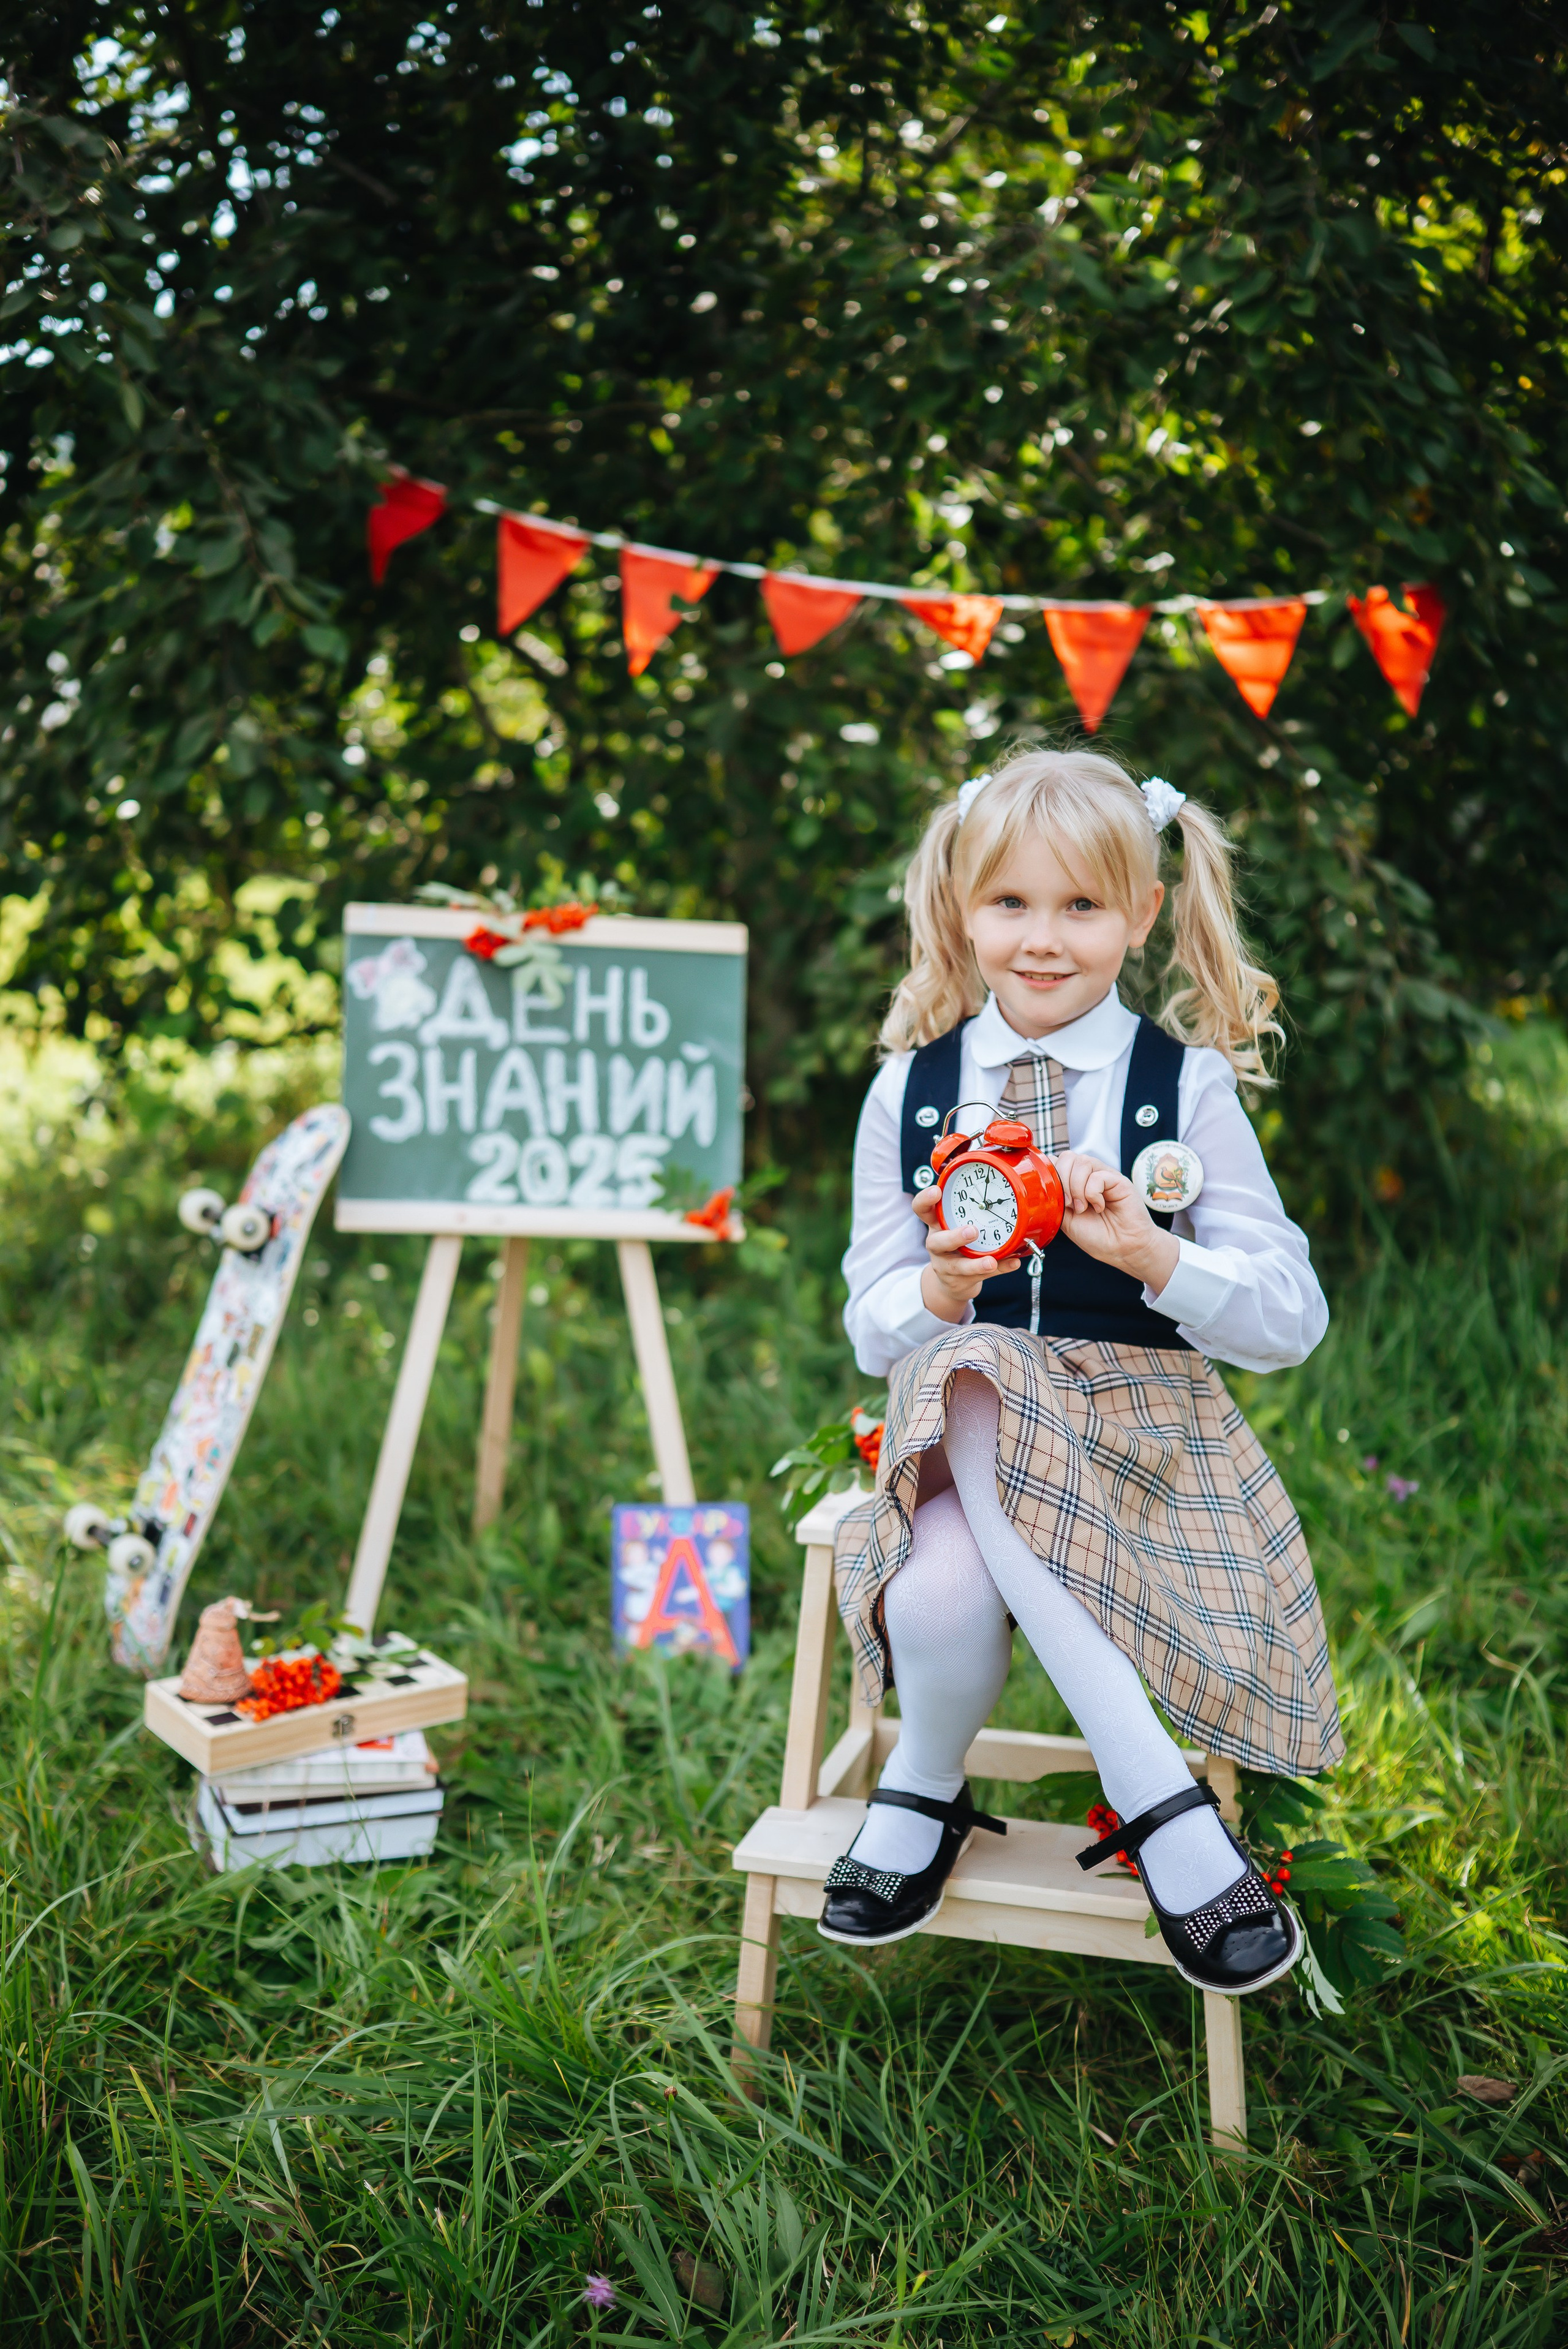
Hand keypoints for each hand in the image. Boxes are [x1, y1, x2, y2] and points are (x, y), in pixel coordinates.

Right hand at [913, 1183, 1022, 1323]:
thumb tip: (1006, 1198)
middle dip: (954, 1237)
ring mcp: (946, 1266)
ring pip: (958, 1266)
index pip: (922, 1210)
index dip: (925, 1200)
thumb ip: (971, 1212)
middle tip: (972, 1231)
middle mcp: (937, 1245)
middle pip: (938, 1242)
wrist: (952, 1281)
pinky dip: (1000, 1268)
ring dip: (975, 1263)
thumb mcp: (955, 1226)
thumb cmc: (956, 1246)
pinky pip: (981, 1276)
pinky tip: (1012, 1263)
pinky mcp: (959, 1281)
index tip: (936, 1191)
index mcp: (936, 1225)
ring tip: (990, 1262)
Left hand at [1054, 1151, 1179, 1292]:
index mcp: (1075, 1183)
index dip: (1051, 1173)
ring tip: (1083, 1208)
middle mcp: (1089, 1176)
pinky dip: (1093, 1194)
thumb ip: (1056, 1198)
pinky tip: (1099, 1207)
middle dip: (1062, 1180)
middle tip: (1069, 1204)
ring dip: (1077, 1188)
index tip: (1053, 1196)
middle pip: (1067, 1157)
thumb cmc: (1096, 1236)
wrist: (1121, 1250)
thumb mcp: (1065, 1219)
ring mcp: (1104, 1176)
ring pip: (1082, 1162)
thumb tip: (1047, 1182)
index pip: (1057, 1160)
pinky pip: (1098, 1176)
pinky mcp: (1118, 1180)